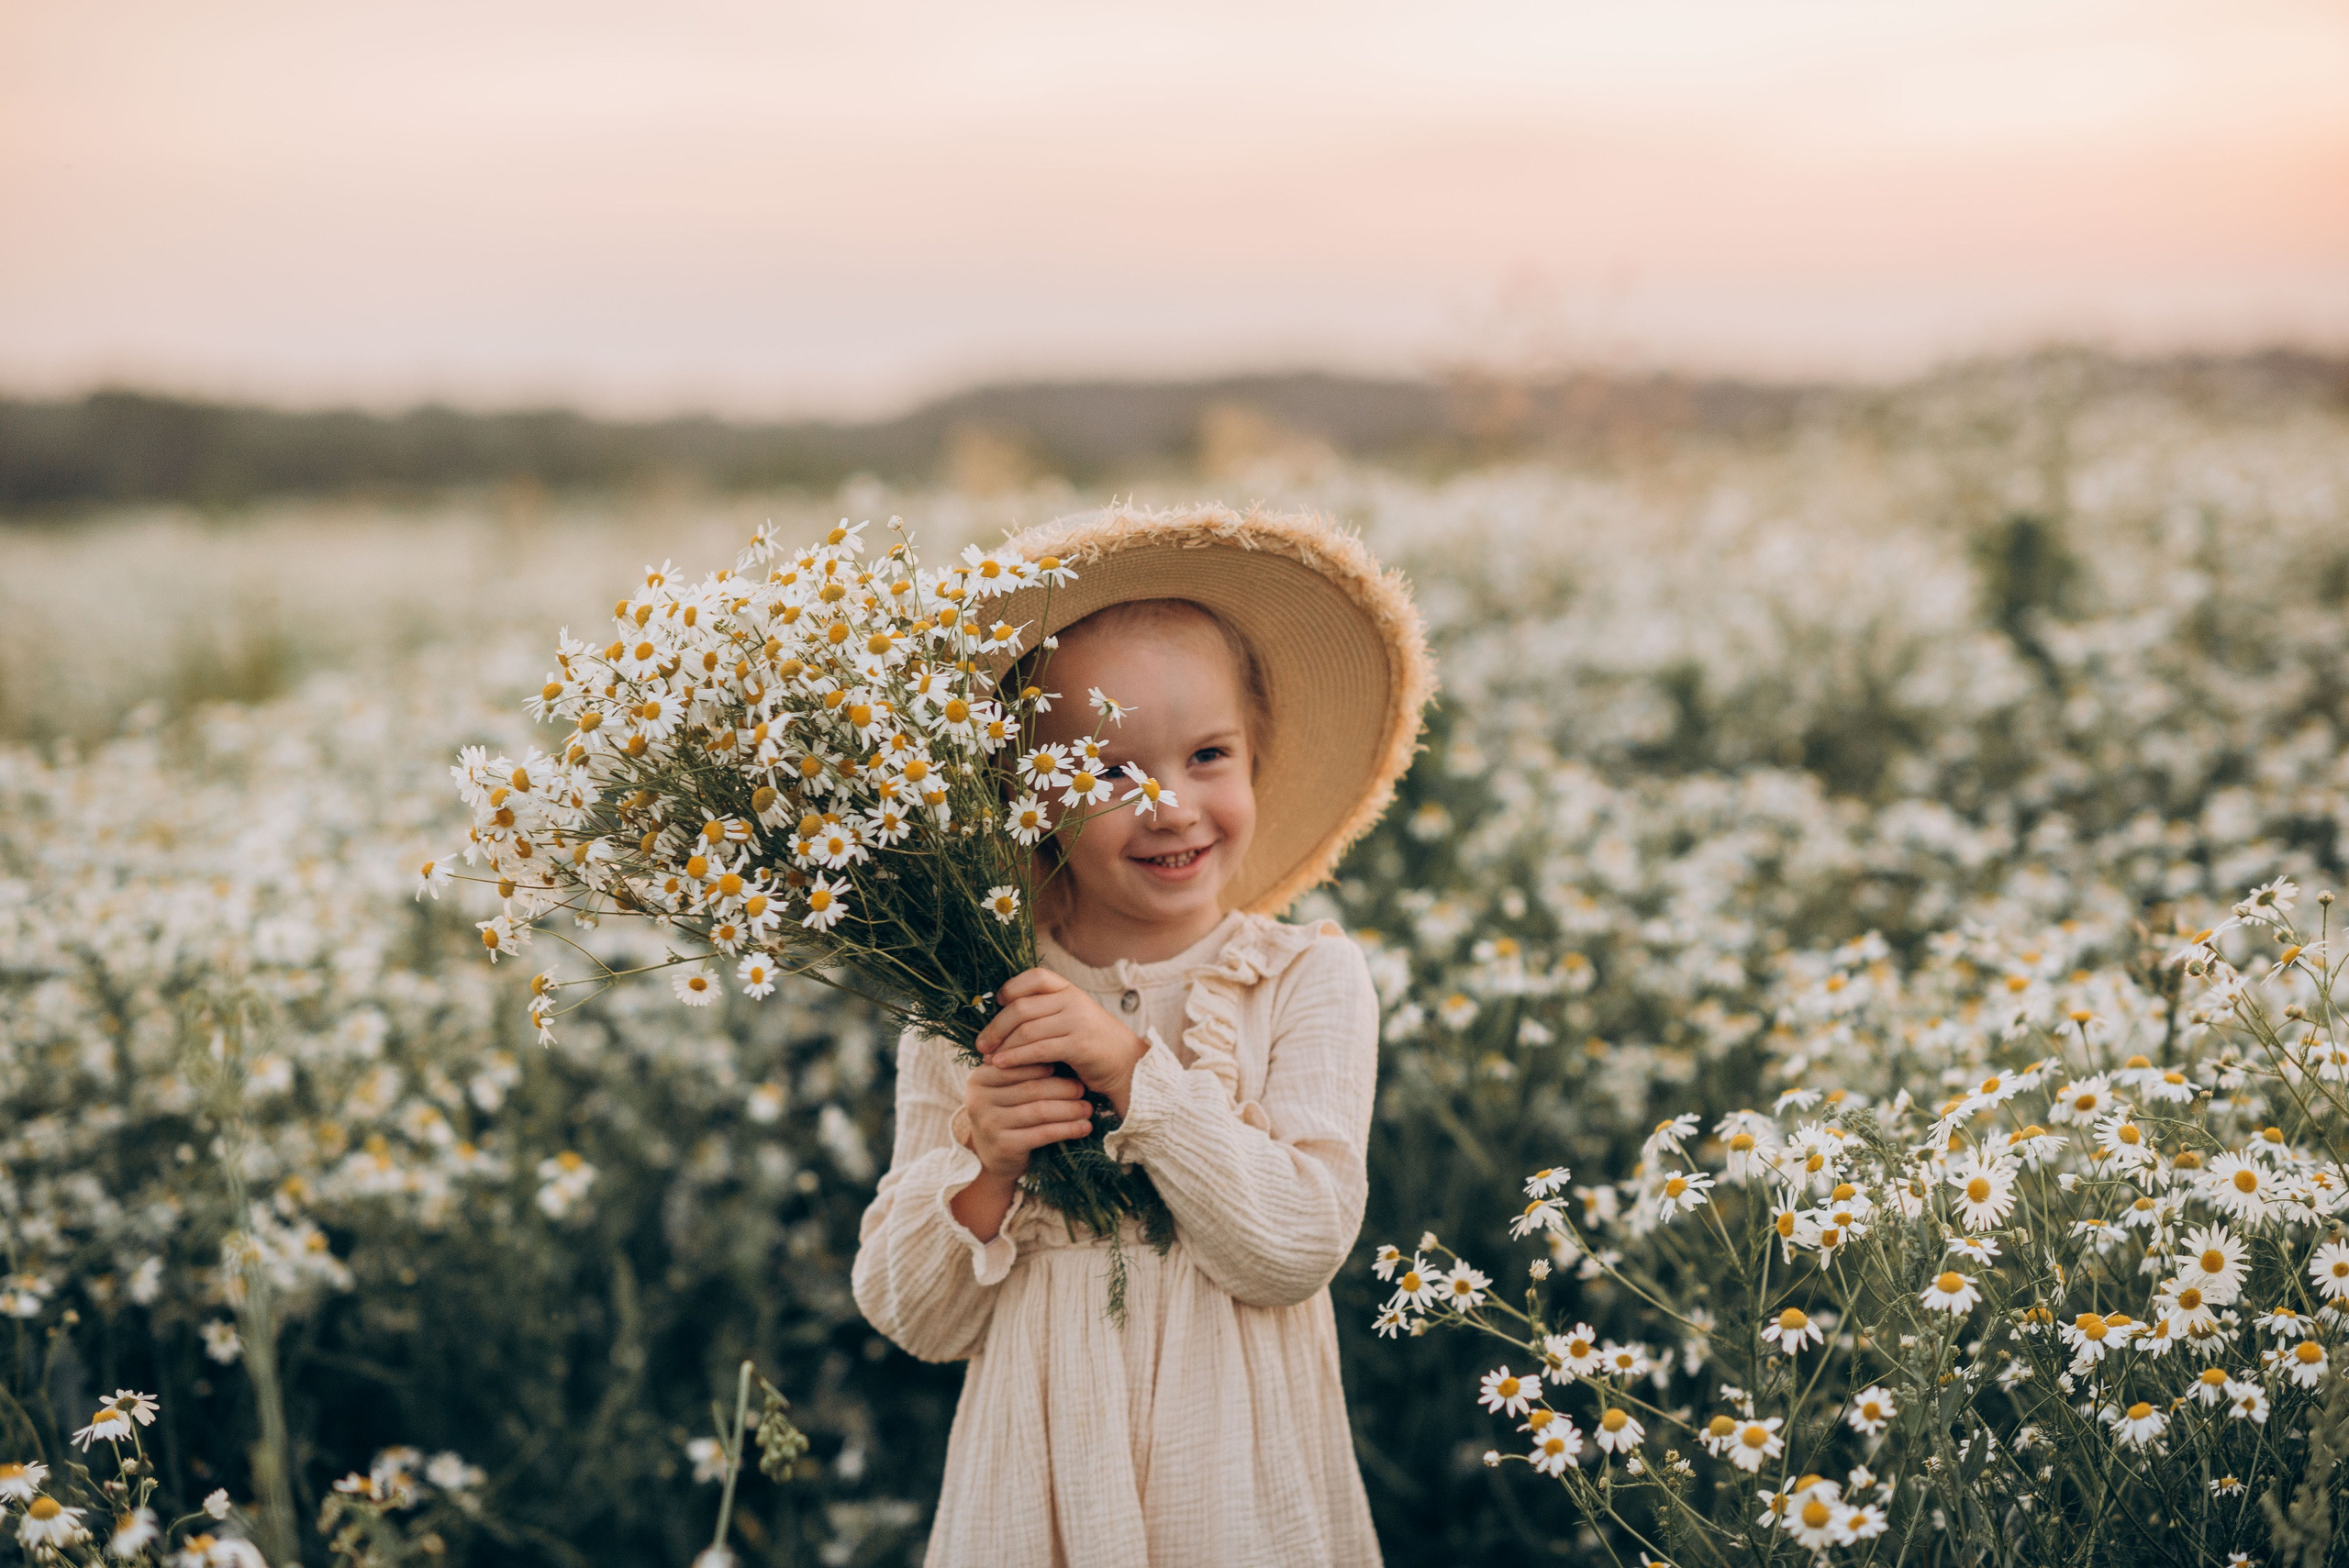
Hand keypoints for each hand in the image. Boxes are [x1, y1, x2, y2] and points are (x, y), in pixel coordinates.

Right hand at [950, 1060, 1093, 1241]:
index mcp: (978, 1077)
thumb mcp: (1007, 1088)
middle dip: (1062, 1088)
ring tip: (1087, 1109)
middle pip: (1031, 1088)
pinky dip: (1067, 1129)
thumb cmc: (1008, 1113)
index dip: (1047, 1063)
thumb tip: (1062, 1046)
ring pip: (1040, 1111)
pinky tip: (1083, 1128)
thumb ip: (1023, 1068)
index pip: (1019, 1064)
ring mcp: (989, 1124)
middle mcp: (978, 1100)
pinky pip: (1043, 1133)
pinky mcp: (1003, 1146)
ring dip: (1069, 1109)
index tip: (1071, 1064)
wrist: (994, 1156)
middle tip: (1083, 1088)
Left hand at [973, 968, 1150, 1115]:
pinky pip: (1038, 1050)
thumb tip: (1000, 1017)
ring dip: (1002, 1046)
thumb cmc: (1091, 1044)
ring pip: (1027, 1030)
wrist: (1127, 1065)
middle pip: (1022, 1007)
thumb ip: (1044, 1013)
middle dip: (996, 1027)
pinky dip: (1015, 1058)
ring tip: (987, 1058)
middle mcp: (1073, 1000)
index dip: (1011, 988)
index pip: (1034, 977)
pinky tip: (1002, 1065)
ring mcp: (1077, 1021)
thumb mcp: (1070, 1019)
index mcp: (1069, 989)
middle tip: (980, 1043)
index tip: (997, 1004)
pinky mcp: (1079, 1045)